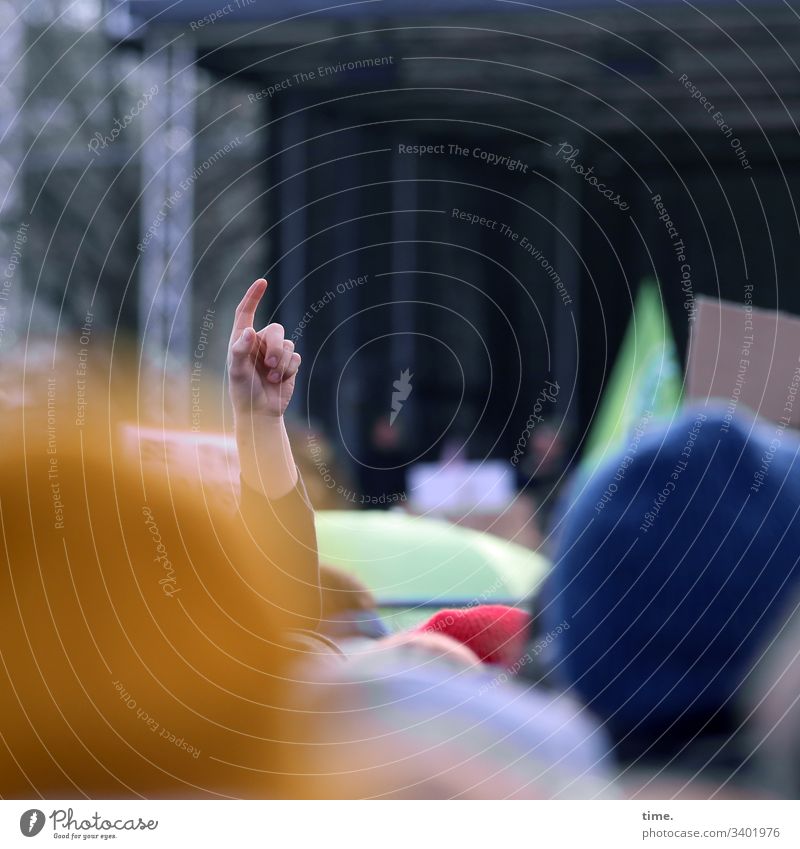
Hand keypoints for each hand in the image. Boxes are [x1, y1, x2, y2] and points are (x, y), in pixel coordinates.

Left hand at [228, 279, 300, 419]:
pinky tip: (281, 381)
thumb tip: (249, 331)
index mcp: (241, 340)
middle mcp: (258, 343)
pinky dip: (289, 370)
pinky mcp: (288, 364)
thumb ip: (239, 350)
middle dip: (275, 347)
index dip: (253, 297)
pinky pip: (296, 357)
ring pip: (287, 344)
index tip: (262, 282)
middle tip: (269, 365)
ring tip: (273, 379)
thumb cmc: (243, 392)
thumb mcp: (236, 372)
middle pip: (275, 330)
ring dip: (281, 363)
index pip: (245, 312)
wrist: (260, 413)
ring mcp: (274, 353)